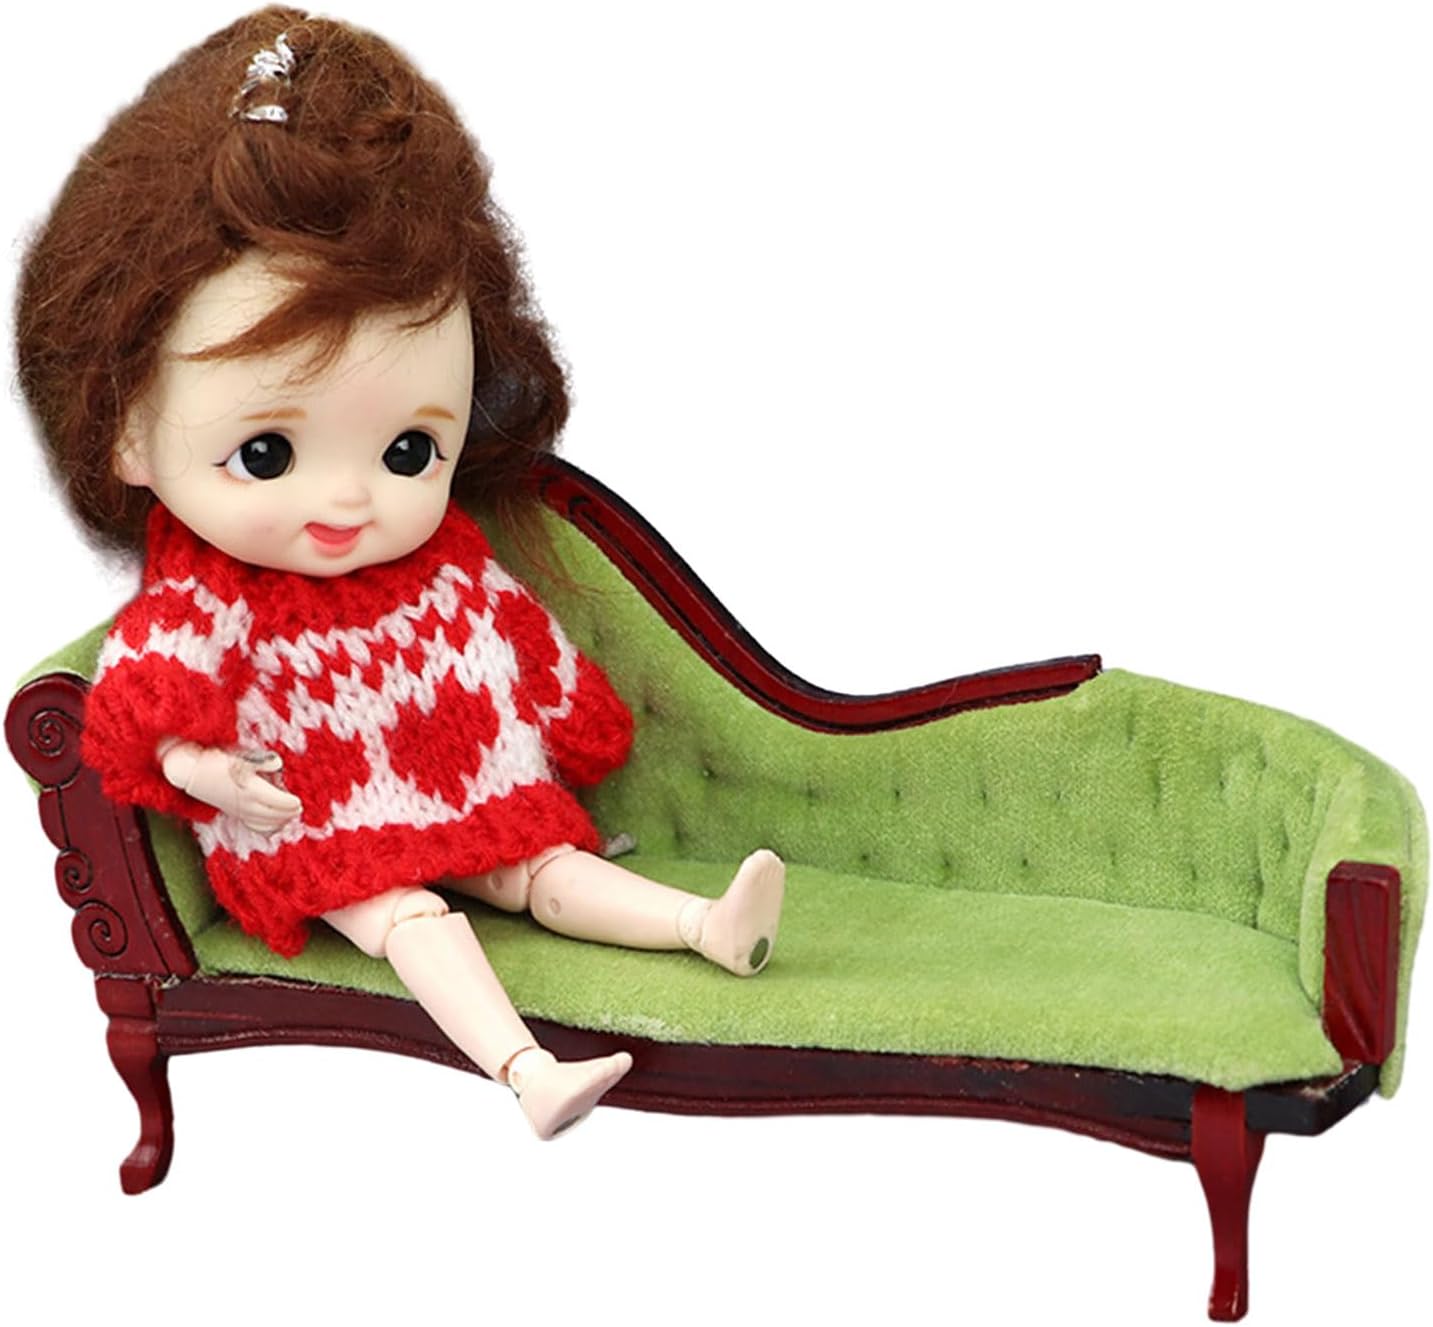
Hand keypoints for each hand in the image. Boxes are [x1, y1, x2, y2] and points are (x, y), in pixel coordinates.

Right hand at [158, 741, 303, 833]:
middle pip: (273, 814)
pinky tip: (272, 825)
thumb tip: (278, 765)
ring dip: (278, 822)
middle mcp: (246, 803)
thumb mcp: (242, 756)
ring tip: (289, 817)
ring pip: (263, 822)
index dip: (289, 804)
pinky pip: (252, 825)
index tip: (297, 802)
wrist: (193, 772)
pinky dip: (265, 827)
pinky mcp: (232, 812)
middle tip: (298, 809)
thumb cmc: (218, 760)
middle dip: (287, 814)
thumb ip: (262, 761)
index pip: (276, 802)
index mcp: (251, 789)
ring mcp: (238, 810)